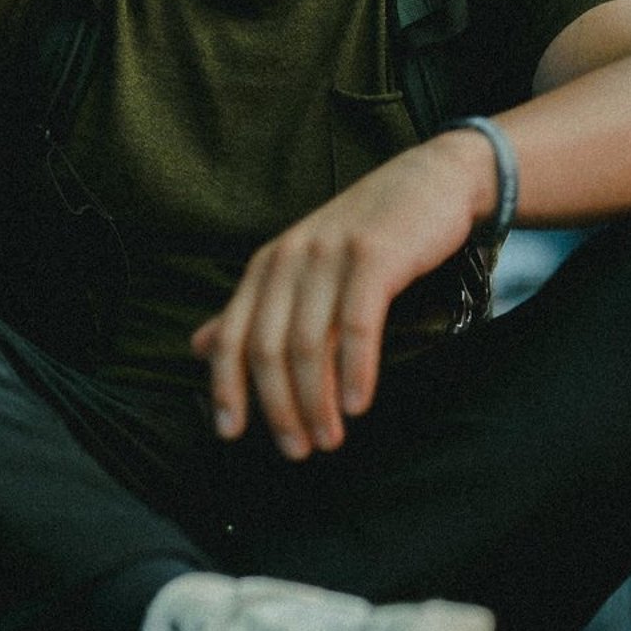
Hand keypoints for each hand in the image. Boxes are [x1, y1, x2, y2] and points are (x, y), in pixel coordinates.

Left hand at [192, 132, 495, 459]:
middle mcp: (291, 258)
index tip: (230, 433)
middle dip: (278, 408)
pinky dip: (355, 369)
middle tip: (297, 450)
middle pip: (268, 348)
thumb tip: (197, 346)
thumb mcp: (303, 265)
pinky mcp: (375, 255)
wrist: (433, 180)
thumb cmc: (369, 233)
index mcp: (267, 265)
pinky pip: (356, 323)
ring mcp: (332, 254)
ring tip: (330, 439)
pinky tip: (358, 404)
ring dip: (316, 401)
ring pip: (309, 343)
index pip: (231, 335)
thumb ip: (254, 308)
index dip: (226, 387)